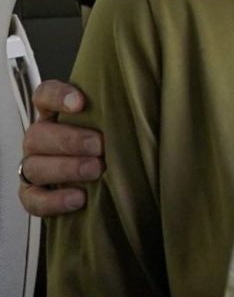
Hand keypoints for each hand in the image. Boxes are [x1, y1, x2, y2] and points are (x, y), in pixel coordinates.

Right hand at [18, 80, 102, 216]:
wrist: (99, 180)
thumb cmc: (107, 142)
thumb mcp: (110, 123)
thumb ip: (114, 111)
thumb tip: (138, 103)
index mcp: (54, 115)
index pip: (44, 96)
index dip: (57, 97)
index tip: (79, 102)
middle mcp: (39, 140)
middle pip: (37, 135)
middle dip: (70, 140)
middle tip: (99, 145)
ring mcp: (33, 167)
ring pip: (35, 166)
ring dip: (66, 169)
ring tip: (95, 170)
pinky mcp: (32, 195)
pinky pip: (32, 199)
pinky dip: (54, 200)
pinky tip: (78, 198)